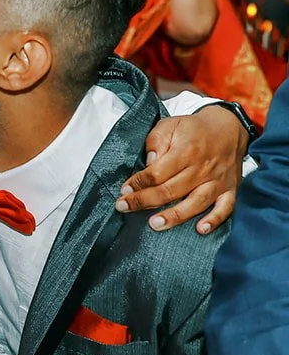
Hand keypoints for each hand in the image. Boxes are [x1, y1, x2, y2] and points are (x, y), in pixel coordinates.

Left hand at [116, 104, 245, 232]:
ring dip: (175, 215)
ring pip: (196, 202)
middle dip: (145, 201)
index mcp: (186, 151)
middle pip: (172, 190)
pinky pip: (226, 207)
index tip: (124, 191)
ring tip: (155, 224)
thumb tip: (149, 161)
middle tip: (125, 208)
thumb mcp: (170, 125)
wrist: (229, 126)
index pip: (158, 172)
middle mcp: (203, 168)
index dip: (139, 183)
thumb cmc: (195, 129)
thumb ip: (156, 142)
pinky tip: (201, 229)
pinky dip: (215, 220)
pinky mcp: (230, 188)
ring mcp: (218, 180)